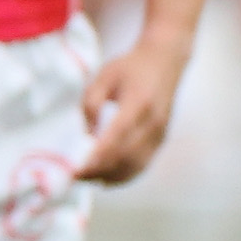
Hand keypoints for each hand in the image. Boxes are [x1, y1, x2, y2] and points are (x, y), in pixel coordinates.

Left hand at [74, 35, 185, 187]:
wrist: (165, 60)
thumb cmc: (130, 67)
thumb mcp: (103, 77)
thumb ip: (91, 105)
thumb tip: (87, 136)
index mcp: (138, 104)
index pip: (116, 139)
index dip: (96, 158)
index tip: (76, 169)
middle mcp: (153, 122)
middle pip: (126, 157)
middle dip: (100, 171)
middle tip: (76, 177)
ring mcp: (161, 132)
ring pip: (136, 165)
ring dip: (112, 176)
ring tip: (88, 179)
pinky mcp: (162, 138)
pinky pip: (144, 163)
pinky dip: (126, 175)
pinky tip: (107, 178)